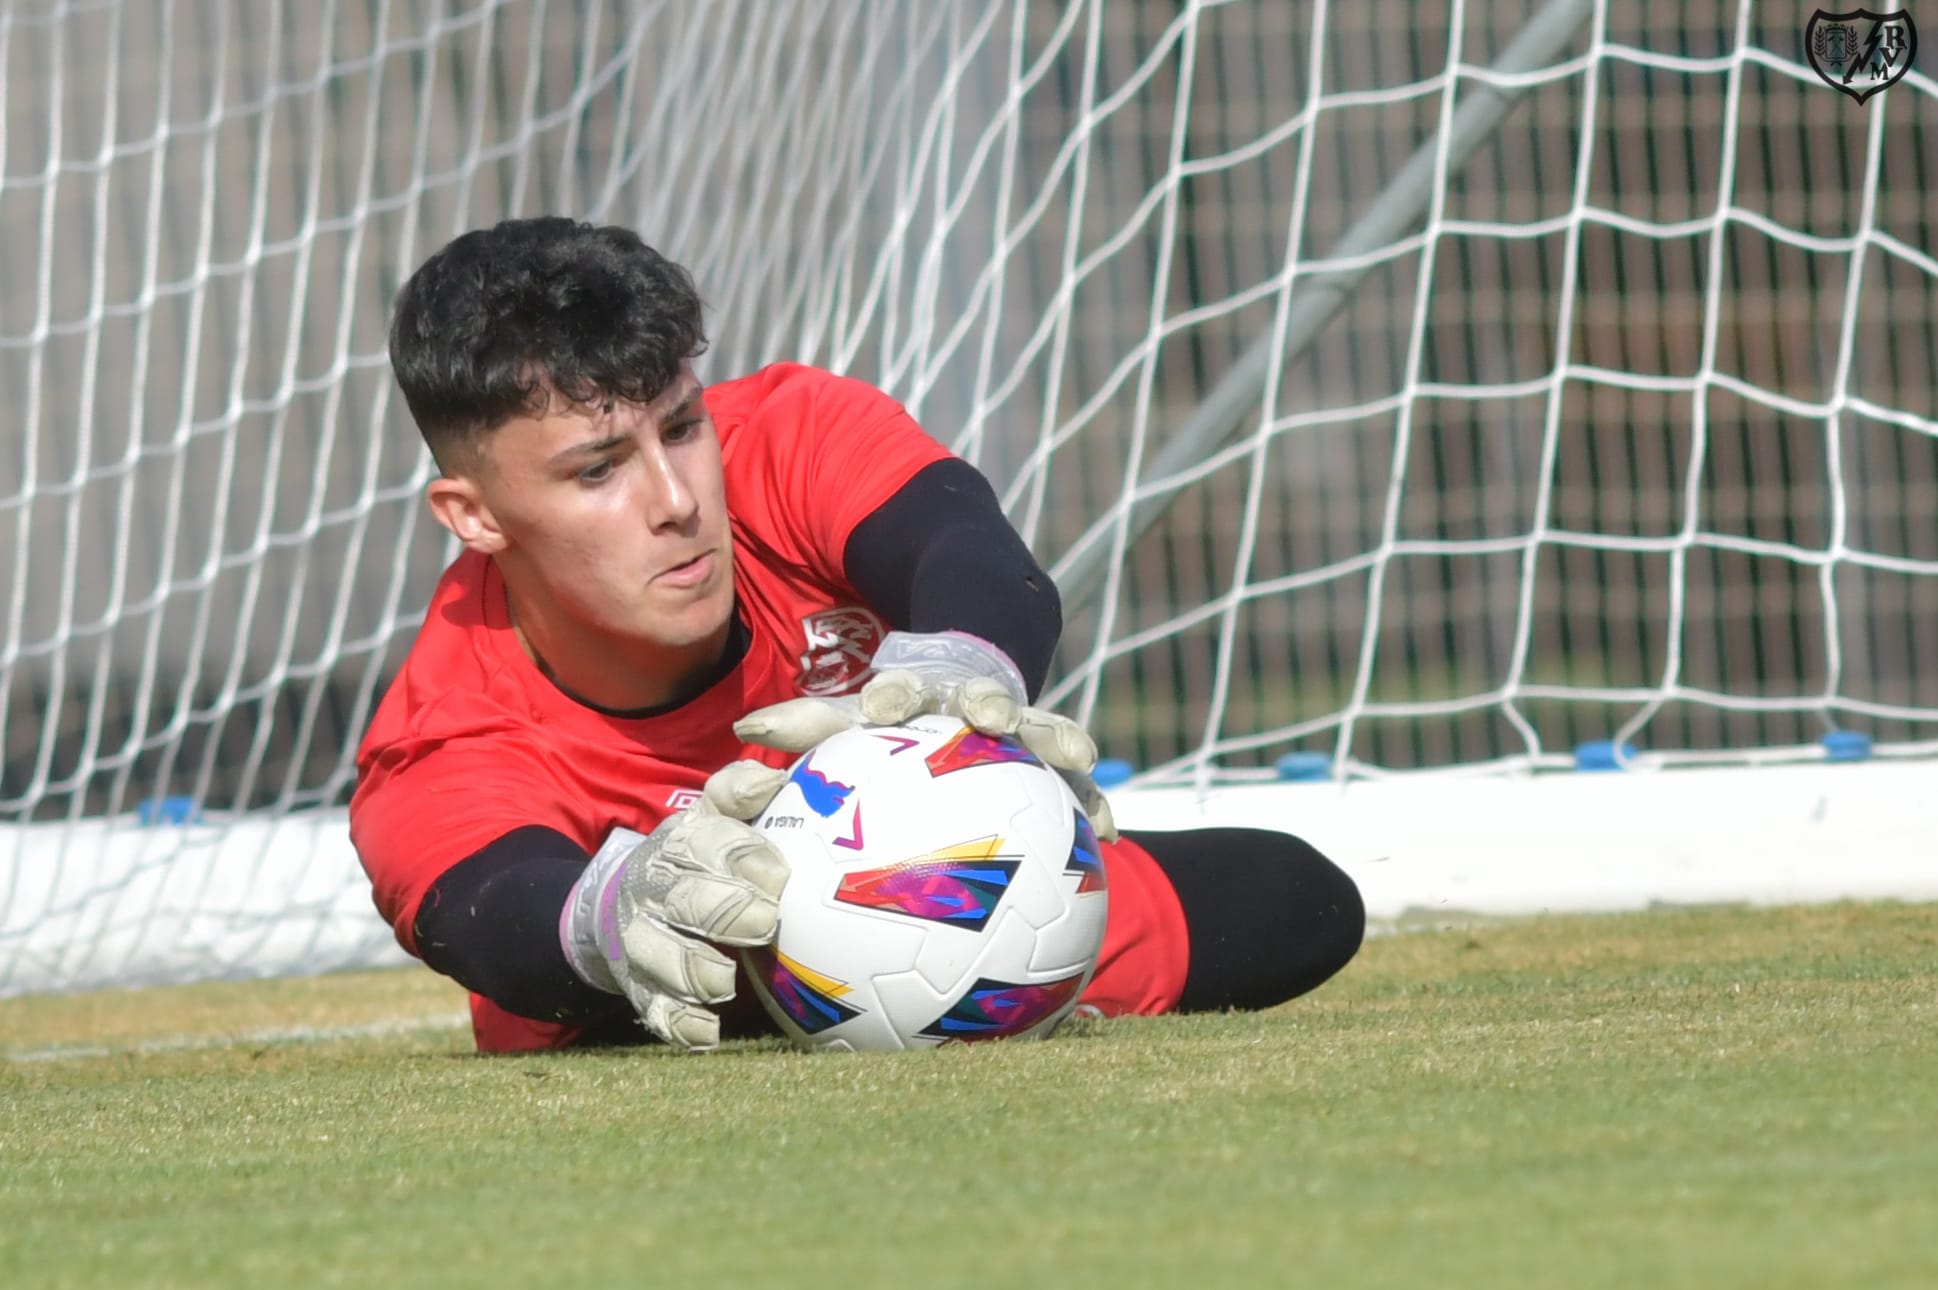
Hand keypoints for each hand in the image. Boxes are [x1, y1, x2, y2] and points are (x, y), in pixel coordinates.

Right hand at [559, 760, 791, 1050]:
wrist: (628, 902)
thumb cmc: (698, 858)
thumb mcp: (712, 816)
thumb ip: (738, 792)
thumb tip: (774, 777)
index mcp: (676, 845)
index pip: (701, 843)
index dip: (736, 855)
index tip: (777, 872)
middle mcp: (652, 891)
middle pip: (681, 899)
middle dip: (721, 910)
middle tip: (766, 922)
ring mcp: (641, 941)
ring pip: (658, 957)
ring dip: (691, 970)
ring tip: (726, 982)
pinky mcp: (640, 987)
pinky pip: (654, 1011)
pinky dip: (679, 1023)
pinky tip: (706, 1033)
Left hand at [733, 630, 1116, 838]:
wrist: (963, 695)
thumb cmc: (891, 723)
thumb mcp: (845, 722)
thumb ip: (802, 725)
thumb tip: (746, 725)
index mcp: (919, 695)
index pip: (902, 688)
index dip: (893, 696)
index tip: (881, 710)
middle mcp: (971, 702)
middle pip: (984, 697)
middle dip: (990, 701)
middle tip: (990, 715)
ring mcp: (1018, 726)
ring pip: (1042, 729)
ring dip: (1056, 740)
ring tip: (1080, 759)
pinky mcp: (1050, 755)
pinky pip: (1075, 782)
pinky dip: (1093, 801)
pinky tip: (1111, 834)